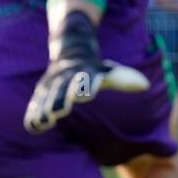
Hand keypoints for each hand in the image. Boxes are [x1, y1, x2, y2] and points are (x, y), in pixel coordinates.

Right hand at [24, 11, 147, 133]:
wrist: (71, 51)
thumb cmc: (95, 69)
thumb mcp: (109, 70)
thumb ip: (124, 78)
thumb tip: (144, 85)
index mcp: (85, 73)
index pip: (86, 79)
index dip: (86, 85)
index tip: (86, 92)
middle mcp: (67, 78)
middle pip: (63, 89)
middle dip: (61, 98)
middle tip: (60, 110)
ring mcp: (53, 84)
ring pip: (47, 96)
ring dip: (45, 108)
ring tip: (44, 121)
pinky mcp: (42, 91)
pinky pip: (36, 102)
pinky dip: (34, 113)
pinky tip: (32, 126)